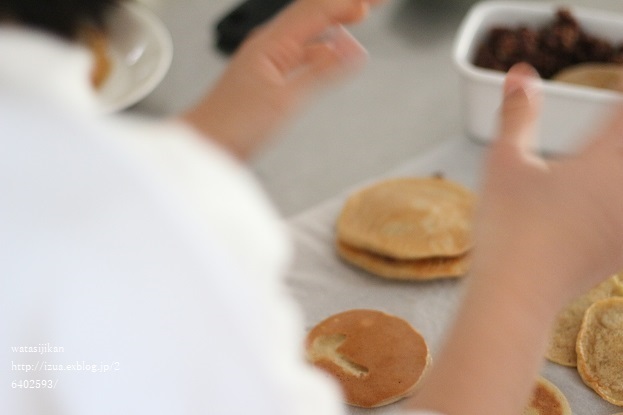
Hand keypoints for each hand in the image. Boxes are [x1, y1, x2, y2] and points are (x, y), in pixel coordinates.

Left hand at [182, 0, 383, 158]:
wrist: (204, 145)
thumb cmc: (230, 125)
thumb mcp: (284, 100)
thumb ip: (320, 74)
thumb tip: (353, 51)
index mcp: (271, 43)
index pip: (316, 10)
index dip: (347, 3)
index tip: (374, 1)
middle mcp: (267, 45)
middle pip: (312, 13)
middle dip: (343, 4)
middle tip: (372, 2)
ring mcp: (266, 60)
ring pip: (307, 31)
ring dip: (334, 21)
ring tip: (358, 15)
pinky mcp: (266, 78)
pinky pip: (300, 53)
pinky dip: (321, 48)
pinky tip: (330, 53)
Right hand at [473, 63, 622, 312]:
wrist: (518, 293)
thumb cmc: (508, 227)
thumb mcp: (504, 163)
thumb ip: (517, 114)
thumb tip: (520, 73)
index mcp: (605, 158)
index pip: (622, 113)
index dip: (616, 97)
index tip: (609, 89)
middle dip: (615, 134)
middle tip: (602, 135)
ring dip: (614, 165)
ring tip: (602, 164)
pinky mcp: (622, 249)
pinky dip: (613, 200)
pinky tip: (604, 203)